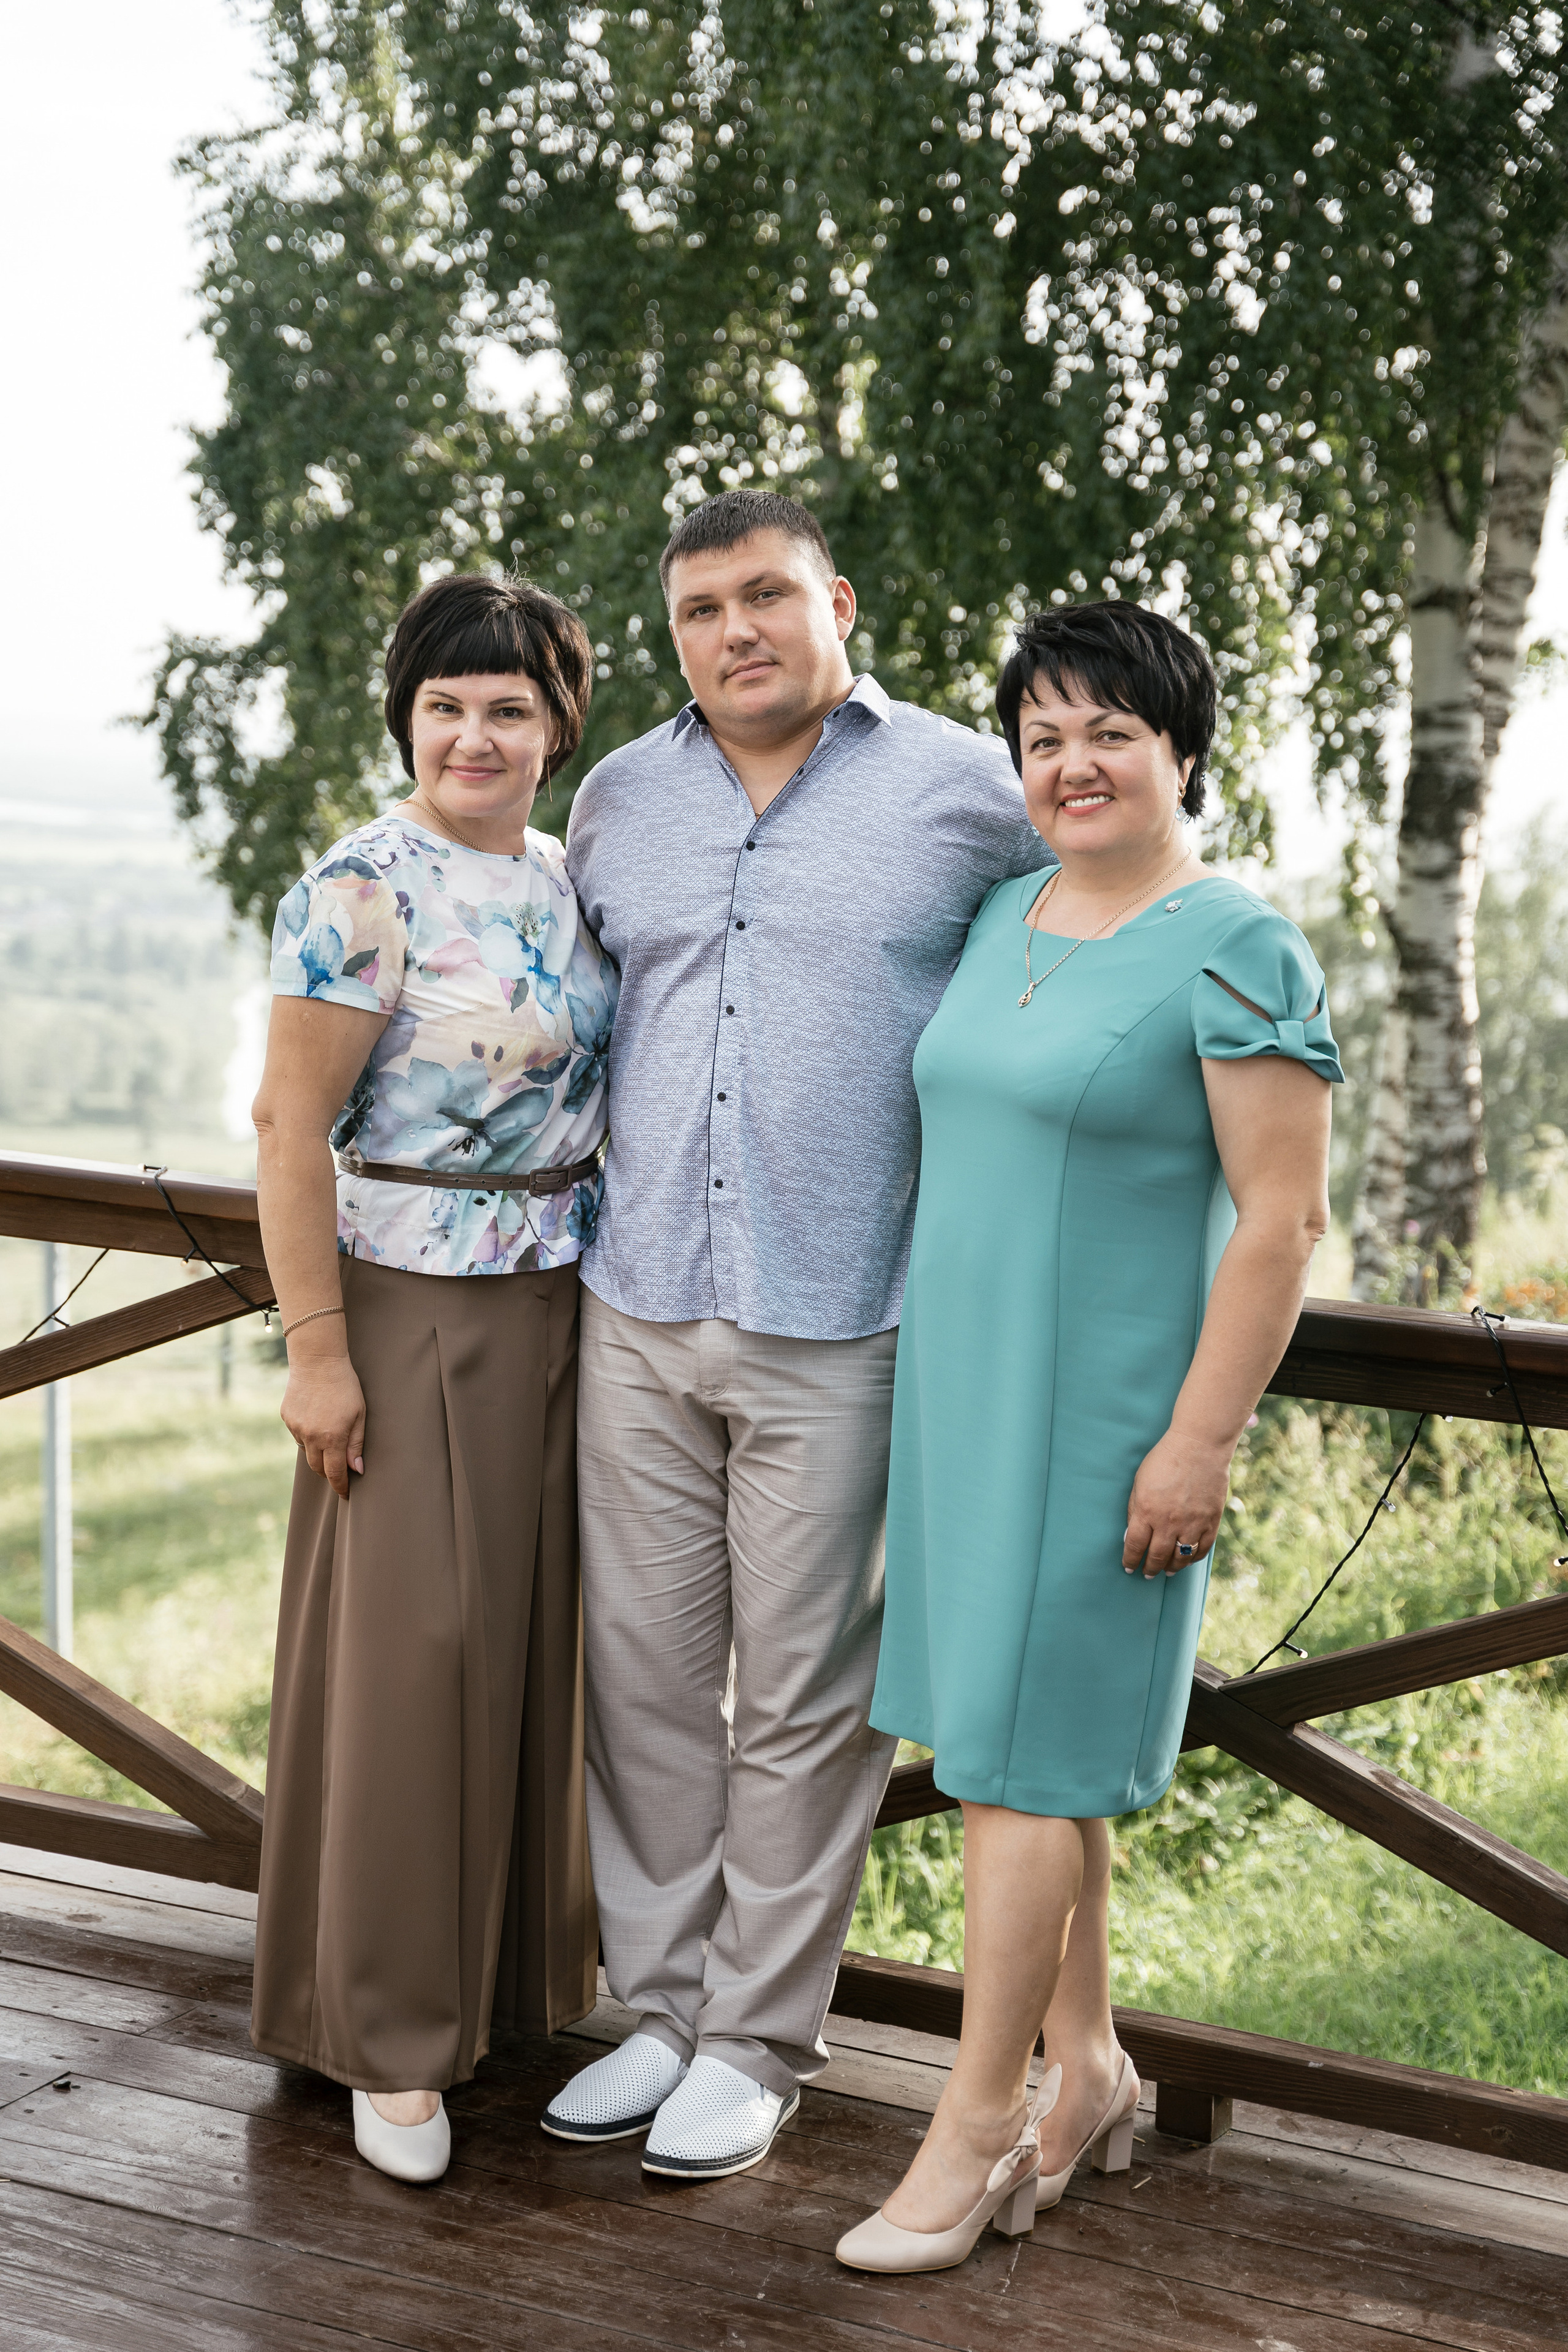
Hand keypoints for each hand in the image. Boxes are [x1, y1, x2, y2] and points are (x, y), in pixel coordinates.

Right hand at [280, 1356, 365, 1498]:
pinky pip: (297, 1435)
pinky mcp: (286, 1418)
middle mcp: (311, 1436)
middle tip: (339, 1468)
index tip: (345, 1493)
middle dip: (328, 1471)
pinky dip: (307, 1434)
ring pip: (307, 1451)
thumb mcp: (359, 1414)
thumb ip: (356, 1444)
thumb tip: (356, 1470)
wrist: (318, 1361)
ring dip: (318, 1451)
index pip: (334, 1473)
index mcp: (332, 1437)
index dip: (340, 1486)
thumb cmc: (345, 1386)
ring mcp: (296, 1427)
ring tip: (329, 1434)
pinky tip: (316, 1419)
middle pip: (317, 1467)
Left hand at [1122, 1428, 1230, 1578]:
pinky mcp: (1211, 1521)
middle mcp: (1169, 1522)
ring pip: (1182, 1558)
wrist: (1199, 1446)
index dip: (1130, 1560)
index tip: (1128, 1567)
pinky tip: (1188, 1560)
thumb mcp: (1139, 1482)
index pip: (1135, 1546)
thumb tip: (1132, 1535)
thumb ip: (1135, 1510)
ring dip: (1173, 1568)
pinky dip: (1194, 1558)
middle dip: (1151, 1569)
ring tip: (1168, 1571)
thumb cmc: (1164, 1460)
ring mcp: (1192, 1523)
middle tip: (1148, 1575)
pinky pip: (1203, 1548)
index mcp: (1146, 1511)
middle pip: (1158, 1556)